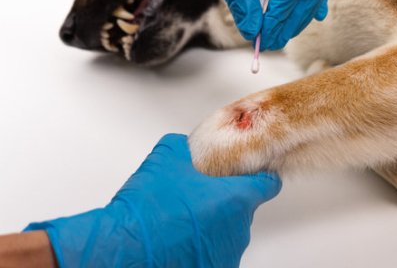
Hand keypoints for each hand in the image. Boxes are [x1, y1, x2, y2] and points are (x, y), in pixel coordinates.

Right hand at [25, 134, 280, 267]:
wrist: (122, 248)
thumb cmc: (147, 209)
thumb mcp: (166, 158)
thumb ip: (186, 147)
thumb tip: (188, 146)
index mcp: (236, 198)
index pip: (269, 184)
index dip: (260, 176)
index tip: (250, 173)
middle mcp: (239, 229)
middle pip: (243, 208)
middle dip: (224, 201)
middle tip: (197, 196)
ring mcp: (227, 254)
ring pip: (227, 232)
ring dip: (212, 225)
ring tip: (181, 220)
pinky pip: (214, 253)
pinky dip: (201, 247)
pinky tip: (179, 241)